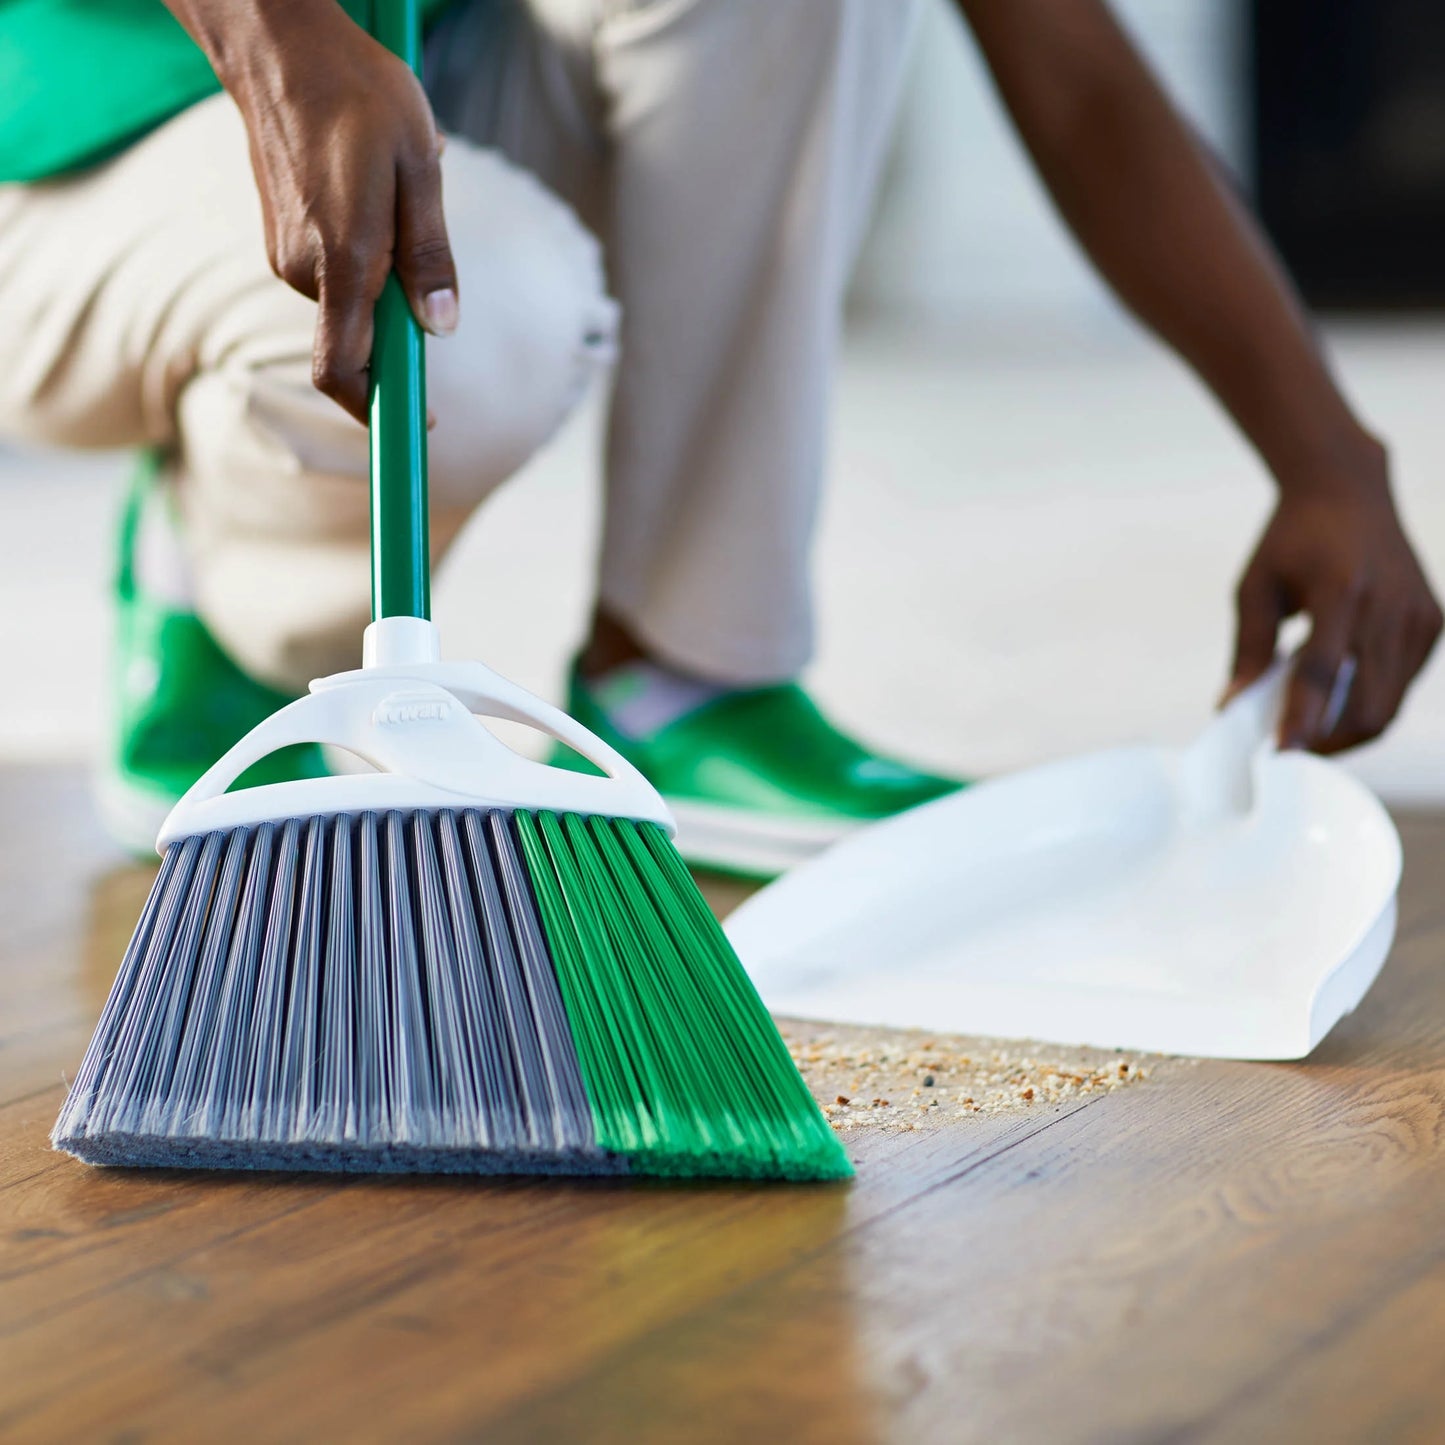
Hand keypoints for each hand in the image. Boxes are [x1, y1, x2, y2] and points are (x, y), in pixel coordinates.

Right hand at [218, 1, 457, 421]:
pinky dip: (365, 260)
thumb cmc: (360, 97)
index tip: (420, 426)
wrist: (282, 47)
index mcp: (343, 261)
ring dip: (386, 279)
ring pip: (352, 303)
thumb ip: (431, 256)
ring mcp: (287, 257)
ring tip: (397, 201)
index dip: (380, 410)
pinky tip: (373, 198)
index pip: (342, 370)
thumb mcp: (420, 169)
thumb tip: (439, 328)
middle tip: (426, 258)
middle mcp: (305, 271)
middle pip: (362, 339)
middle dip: (402, 322)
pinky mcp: (283, 242)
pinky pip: (336, 276)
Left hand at [1228, 441, 1441, 752]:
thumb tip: (1230, 707)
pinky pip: (1403, 685)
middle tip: (1291, 750)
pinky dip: (1371, 702)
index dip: (1302, 720)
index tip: (1281, 755)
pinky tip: (1339, 697)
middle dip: (1329, 740)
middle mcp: (1389, 605)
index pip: (1321, 674)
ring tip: (1310, 726)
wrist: (1347, 490)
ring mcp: (1419, 615)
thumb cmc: (1291, 539)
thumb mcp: (1255, 588)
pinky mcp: (1434, 622)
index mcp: (1341, 592)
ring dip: (1348, 728)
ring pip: (1389, 704)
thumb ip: (1248, 651)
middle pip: (1367, 704)